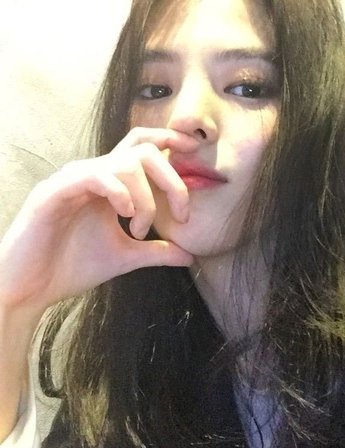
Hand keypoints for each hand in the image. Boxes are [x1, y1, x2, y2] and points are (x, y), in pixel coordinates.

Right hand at [0, 127, 196, 314]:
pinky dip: (119, 193)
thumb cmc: (72, 267)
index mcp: (110, 185)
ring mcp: (74, 180)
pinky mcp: (55, 192)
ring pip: (124, 163)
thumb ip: (157, 251)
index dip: (169, 142)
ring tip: (140, 228)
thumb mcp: (125, 257)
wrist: (31, 288)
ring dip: (146, 198)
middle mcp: (94, 175)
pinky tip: (125, 216)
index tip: (194, 149)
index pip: (142, 149)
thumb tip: (190, 255)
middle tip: (182, 215)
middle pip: (143, 149)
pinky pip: (94, 176)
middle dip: (172, 180)